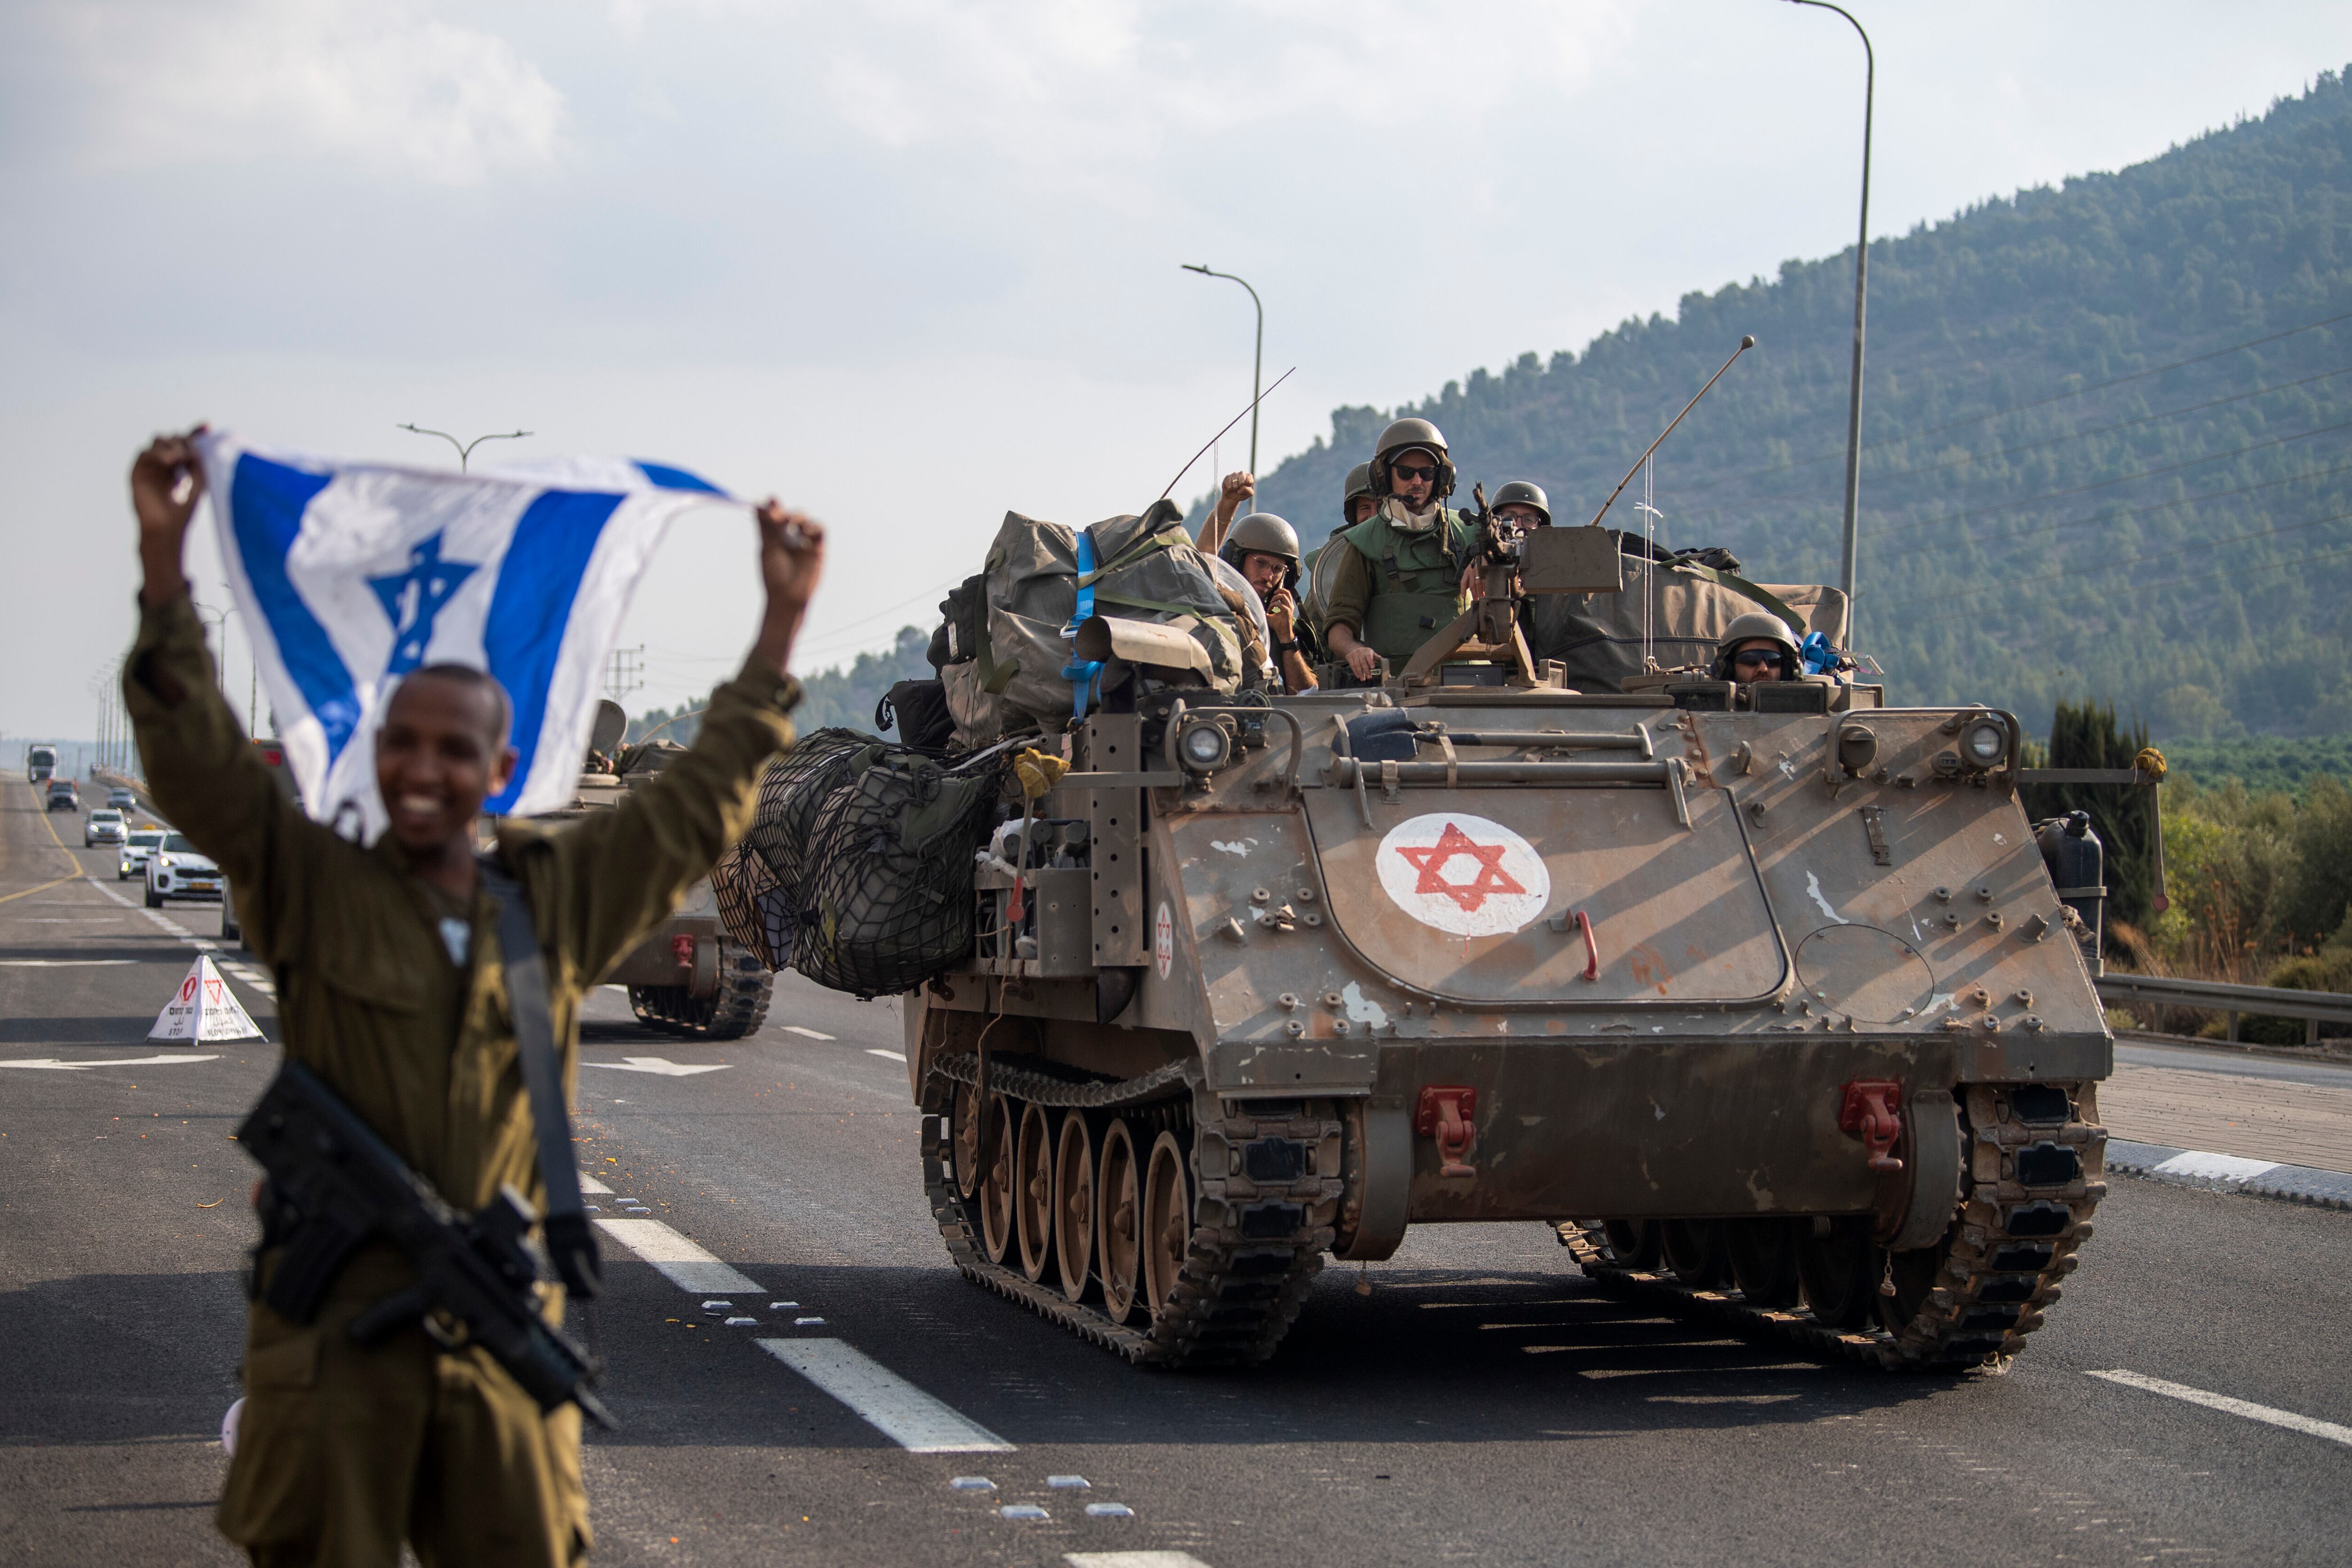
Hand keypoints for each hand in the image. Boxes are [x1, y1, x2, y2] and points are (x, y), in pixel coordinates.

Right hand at [131, 427, 207, 606]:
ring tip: (179, 458)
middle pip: (173, 437)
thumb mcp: (199, 482)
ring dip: (171, 444)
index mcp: (181, 465)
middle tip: (190, 454)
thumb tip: (201, 441)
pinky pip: (144, 452)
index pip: (186, 443)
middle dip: (183, 441)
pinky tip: (169, 460)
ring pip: (158, 440)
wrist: (167, 527)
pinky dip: (157, 452)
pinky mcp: (137, 471)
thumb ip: (200, 462)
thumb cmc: (184, 509)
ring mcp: (151, 466)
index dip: (195, 432)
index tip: (207, 426)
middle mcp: (165, 463)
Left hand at [749, 499, 825, 676]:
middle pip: (790, 514)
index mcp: (774, 536)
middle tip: (778, 517)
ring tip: (793, 526)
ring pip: (805, 518)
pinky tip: (806, 532)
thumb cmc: (774, 575)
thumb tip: (757, 505)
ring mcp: (804, 541)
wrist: (788, 597)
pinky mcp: (818, 547)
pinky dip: (814, 525)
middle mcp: (789, 536)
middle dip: (784, 512)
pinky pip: (820, 528)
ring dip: (798, 517)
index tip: (770, 500)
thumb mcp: (767, 549)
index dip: (773, 505)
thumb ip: (766, 527)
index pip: (774, 514)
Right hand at [1220, 470, 1255, 505]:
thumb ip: (1249, 490)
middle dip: (1240, 486)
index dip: (1246, 487)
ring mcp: (1234, 474)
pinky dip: (1229, 488)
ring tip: (1234, 489)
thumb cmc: (1241, 494)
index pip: (1249, 480)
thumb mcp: (1248, 494)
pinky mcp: (1228, 476)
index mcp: (1249, 477)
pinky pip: (1228, 482)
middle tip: (1238, 489)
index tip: (1244, 489)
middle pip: (1242, 478)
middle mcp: (1242, 473)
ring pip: (1235, 480)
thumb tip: (1242, 487)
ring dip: (1234, 488)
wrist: (1231, 497)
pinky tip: (1230, 488)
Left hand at [1264, 588, 1295, 641]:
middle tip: (1273, 594)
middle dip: (1279, 590)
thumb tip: (1260, 608)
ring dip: (1275, 598)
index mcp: (1288, 605)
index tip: (1274, 592)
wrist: (1283, 633)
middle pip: (1287, 592)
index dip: (1281, 589)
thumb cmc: (1278, 625)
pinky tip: (1269, 609)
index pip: (1286, 593)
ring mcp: (1289, 608)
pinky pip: (1280, 604)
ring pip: (1283, 596)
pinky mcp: (1287, 611)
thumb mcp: (1271, 616)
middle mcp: (1290, 605)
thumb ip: (1268, 610)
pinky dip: (1273, 605)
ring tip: (1270, 603)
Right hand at [1345, 643, 1380, 681]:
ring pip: (1357, 665)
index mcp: (1367, 651)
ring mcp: (1354, 655)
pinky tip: (1358, 676)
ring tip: (1363, 679)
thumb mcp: (1371, 653)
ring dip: (1360, 673)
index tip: (1372, 667)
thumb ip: (1377, 657)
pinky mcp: (1349, 657)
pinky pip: (1352, 666)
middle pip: (1363, 662)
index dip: (1370, 662)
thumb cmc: (1364, 652)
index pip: (1369, 656)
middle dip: (1366, 670)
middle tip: (1369, 677)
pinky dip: (1355, 672)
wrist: (1354, 648)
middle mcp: (1360, 652)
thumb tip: (1382, 660)